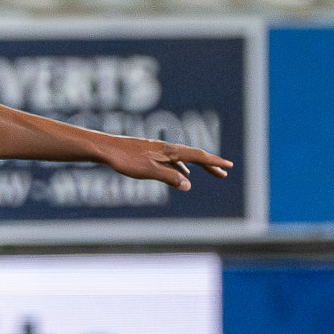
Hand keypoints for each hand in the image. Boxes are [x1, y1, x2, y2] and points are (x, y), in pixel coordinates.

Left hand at [98, 137, 231, 190]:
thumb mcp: (149, 171)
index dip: (214, 162)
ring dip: (198, 166)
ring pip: (184, 158)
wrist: (104, 148)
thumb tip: (188, 184)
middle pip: (194, 156)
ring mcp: (158, 150)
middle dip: (210, 164)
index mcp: (170, 151)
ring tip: (209, 173)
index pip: (197, 156)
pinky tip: (181, 174)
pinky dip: (183, 167)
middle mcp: (167, 148)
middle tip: (224, 172)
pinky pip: (173, 161)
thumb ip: (170, 178)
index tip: (229, 166)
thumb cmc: (125, 160)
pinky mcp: (150, 153)